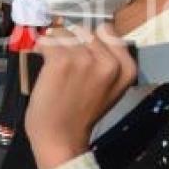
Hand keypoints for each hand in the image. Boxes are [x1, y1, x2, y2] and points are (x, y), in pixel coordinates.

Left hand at [25, 23, 135, 168]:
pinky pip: (47, 40)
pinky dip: (41, 49)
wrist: (61, 137)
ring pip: (63, 32)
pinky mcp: (62, 60)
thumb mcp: (108, 87)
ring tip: (54, 66)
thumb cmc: (80, 113)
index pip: (107, 30)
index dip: (89, 38)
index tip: (81, 49)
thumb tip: (85, 32)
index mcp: (126, 68)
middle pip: (83, 30)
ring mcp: (86, 59)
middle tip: (64, 63)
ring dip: (55, 45)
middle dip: (70, 42)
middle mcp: (110, 61)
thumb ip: (105, 60)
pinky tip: (44, 64)